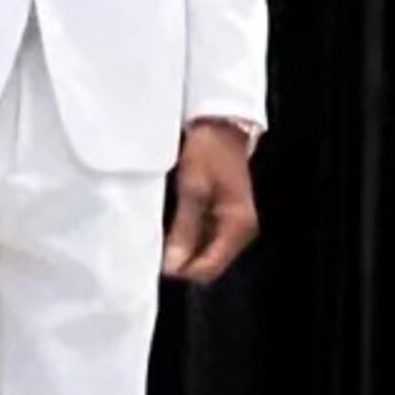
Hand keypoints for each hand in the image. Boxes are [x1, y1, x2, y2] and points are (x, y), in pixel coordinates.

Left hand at [163, 120, 259, 284]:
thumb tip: (173, 266)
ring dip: (183, 251)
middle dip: (182, 262)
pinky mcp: (226, 217)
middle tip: (153, 251)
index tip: (155, 262)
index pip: (208, 269)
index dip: (182, 270)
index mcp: (237, 227)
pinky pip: (206, 239)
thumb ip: (184, 230)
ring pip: (205, 254)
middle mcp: (241, 232)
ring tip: (159, 240)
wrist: (222, 124)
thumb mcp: (192, 189)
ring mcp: (234, 226)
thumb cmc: (208, 151)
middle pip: (208, 264)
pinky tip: (171, 230)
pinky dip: (188, 239)